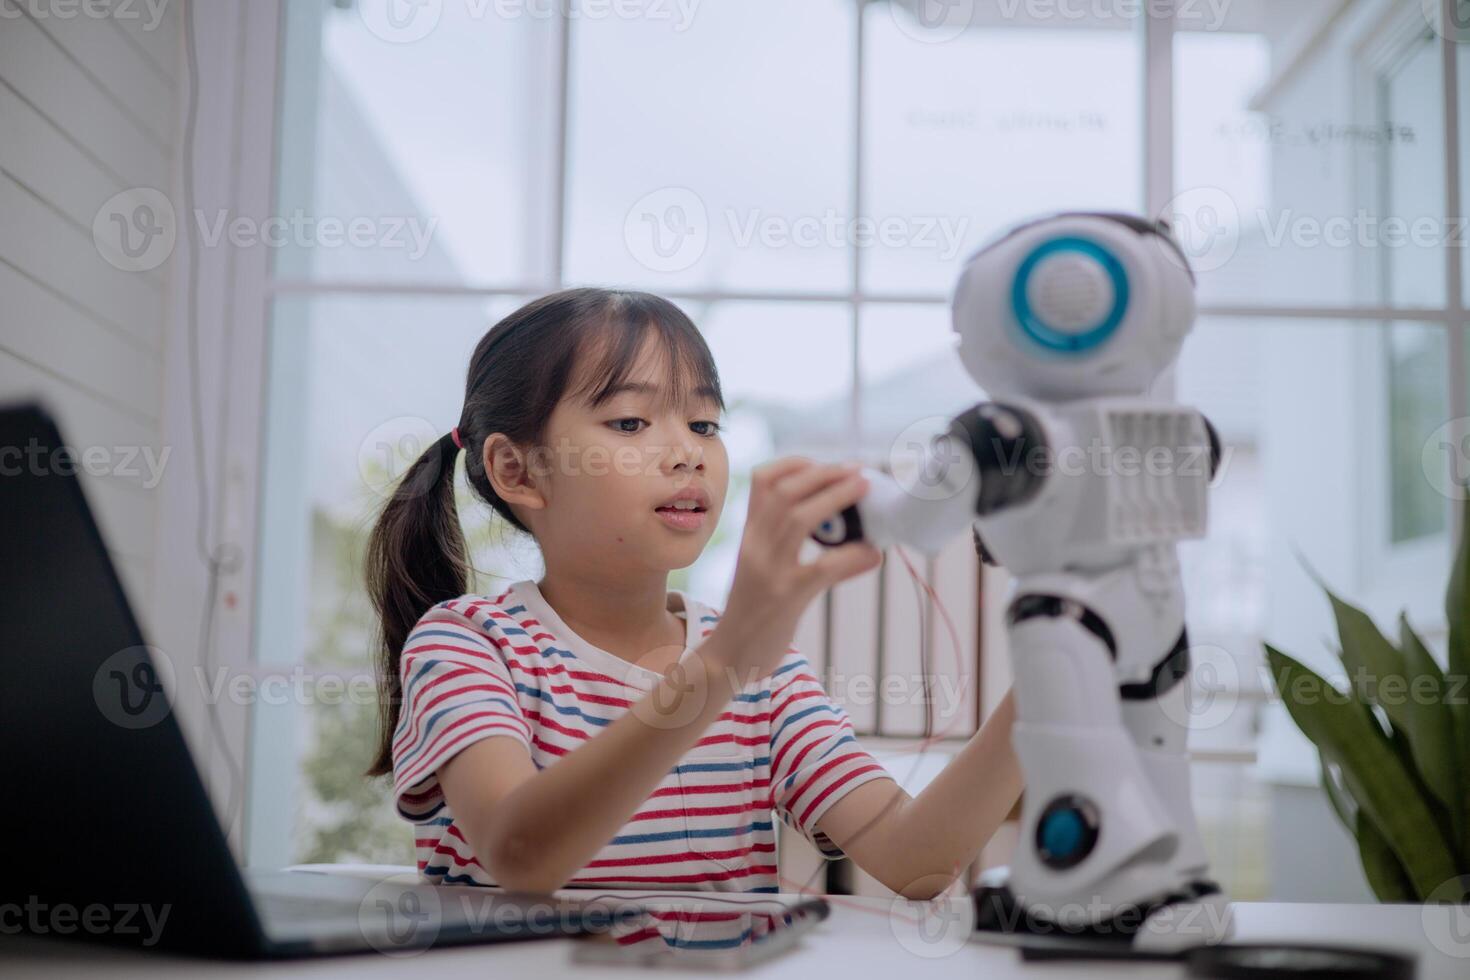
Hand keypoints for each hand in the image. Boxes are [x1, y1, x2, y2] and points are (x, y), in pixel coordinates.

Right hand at [711, 457, 881, 679]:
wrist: (729, 656)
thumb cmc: (752, 611)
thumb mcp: (758, 566)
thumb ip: (781, 541)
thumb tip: (831, 522)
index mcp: (749, 535)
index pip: (762, 481)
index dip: (795, 463)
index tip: (823, 463)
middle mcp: (754, 546)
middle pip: (785, 493)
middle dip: (824, 474)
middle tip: (858, 470)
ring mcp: (768, 571)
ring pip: (799, 519)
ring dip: (837, 498)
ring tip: (864, 489)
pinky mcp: (785, 598)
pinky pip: (822, 568)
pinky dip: (852, 556)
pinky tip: (873, 554)